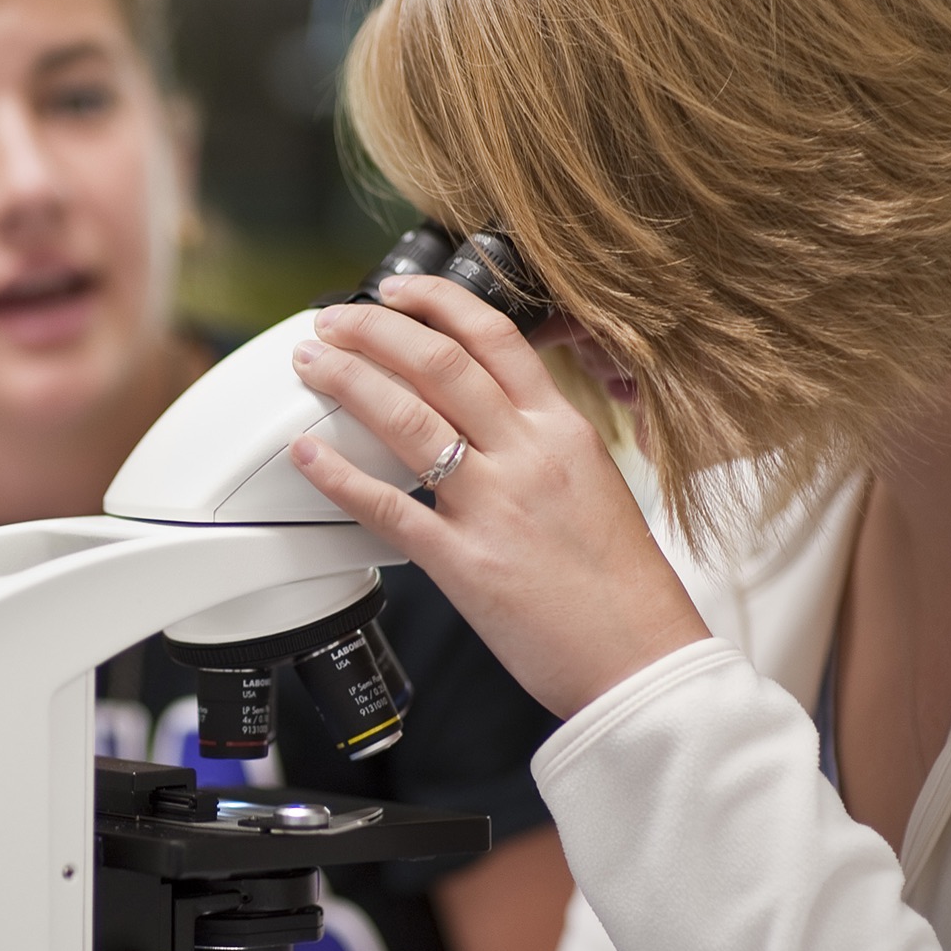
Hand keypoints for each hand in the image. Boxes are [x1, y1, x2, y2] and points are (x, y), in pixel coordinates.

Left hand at [289, 275, 708, 717]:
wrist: (642, 659)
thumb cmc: (620, 584)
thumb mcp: (593, 483)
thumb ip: (539, 443)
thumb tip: (488, 415)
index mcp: (562, 430)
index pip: (493, 337)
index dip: (435, 303)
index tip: (393, 292)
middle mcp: (527, 455)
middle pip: (438, 362)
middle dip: (372, 329)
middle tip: (331, 321)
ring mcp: (494, 506)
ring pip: (407, 418)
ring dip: (348, 381)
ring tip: (311, 364)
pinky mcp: (464, 562)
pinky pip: (388, 508)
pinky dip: (340, 477)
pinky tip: (308, 454)